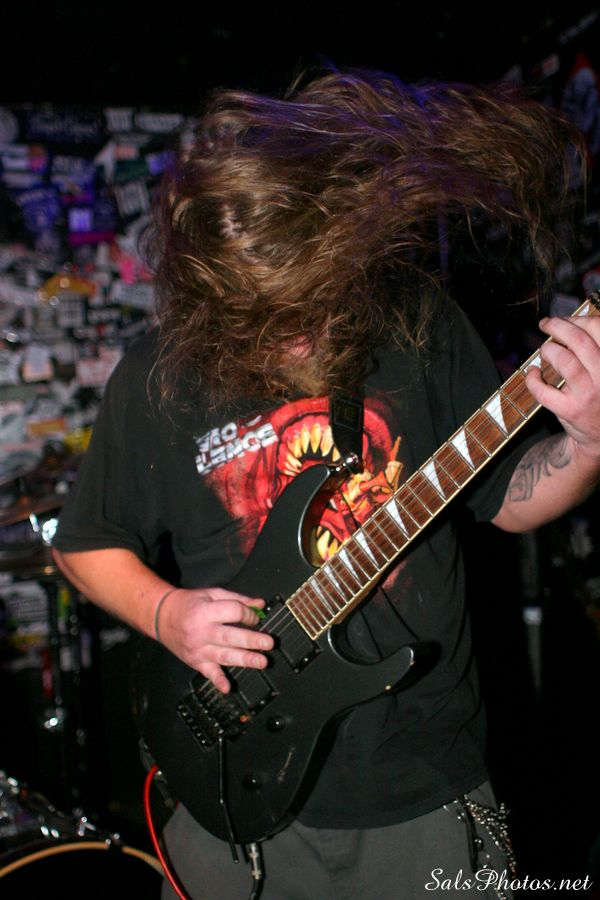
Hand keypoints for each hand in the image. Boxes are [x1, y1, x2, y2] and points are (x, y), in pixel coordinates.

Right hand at [157, 587, 273, 692]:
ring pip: (223, 656)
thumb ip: (237, 599)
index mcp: (205, 611)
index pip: (232, 612)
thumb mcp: (211, 594)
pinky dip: (218, 681)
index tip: (256, 618)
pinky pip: (208, 672)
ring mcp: (198, 649)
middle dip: (251, 640)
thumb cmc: (188, 604)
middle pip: (229, 636)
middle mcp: (201, 631)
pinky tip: (227, 687)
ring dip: (244, 660)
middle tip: (268, 643)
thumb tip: (259, 605)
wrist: (162, 617)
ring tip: (261, 662)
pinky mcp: (195, 661)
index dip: (248, 614)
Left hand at [525, 314, 599, 461]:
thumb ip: (595, 348)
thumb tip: (572, 322)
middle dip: (558, 327)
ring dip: (548, 350)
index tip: (565, 319)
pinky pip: (543, 389)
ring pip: (563, 360)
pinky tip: (532, 373)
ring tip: (544, 350)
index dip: (578, 319)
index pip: (598, 328)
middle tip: (546, 325)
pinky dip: (532, 379)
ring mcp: (589, 393)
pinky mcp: (571, 409)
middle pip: (579, 340)